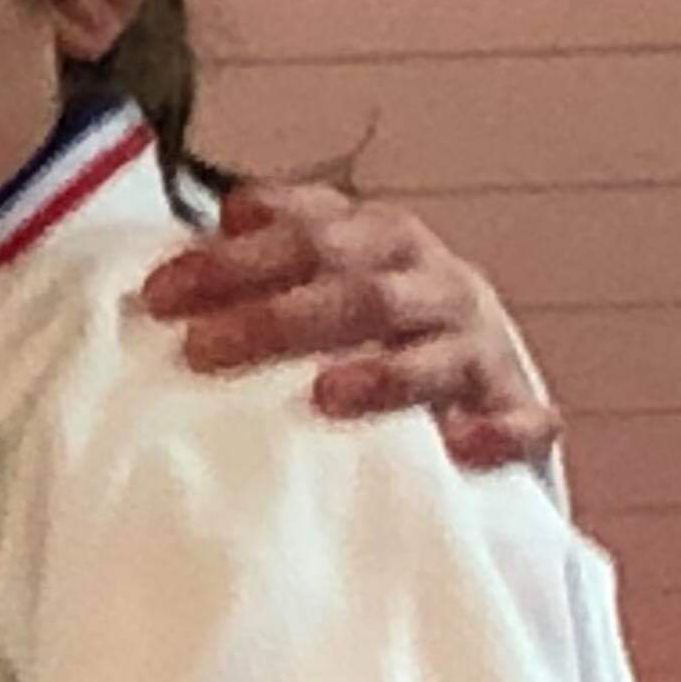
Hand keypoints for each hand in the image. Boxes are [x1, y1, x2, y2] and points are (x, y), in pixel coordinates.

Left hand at [139, 183, 557, 470]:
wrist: (473, 370)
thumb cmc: (365, 321)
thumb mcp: (316, 271)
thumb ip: (259, 252)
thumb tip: (200, 234)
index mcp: (378, 237)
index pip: (303, 234)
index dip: (231, 261)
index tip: (159, 297)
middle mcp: (434, 281)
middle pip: (359, 290)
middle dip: (278, 318)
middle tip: (200, 350)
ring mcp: (480, 346)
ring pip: (438, 351)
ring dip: (384, 373)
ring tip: (324, 396)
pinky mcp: (518, 409)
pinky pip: (521, 420)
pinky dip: (496, 432)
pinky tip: (458, 447)